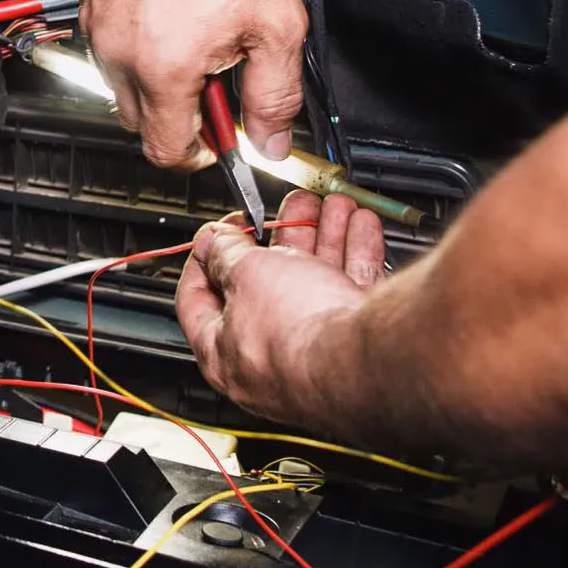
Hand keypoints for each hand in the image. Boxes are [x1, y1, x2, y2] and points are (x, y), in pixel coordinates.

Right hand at [79, 0, 305, 166]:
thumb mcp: (277, 28)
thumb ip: (275, 96)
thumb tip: (272, 141)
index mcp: (163, 69)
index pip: (165, 149)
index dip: (198, 150)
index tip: (216, 137)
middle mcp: (119, 53)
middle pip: (139, 121)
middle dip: (176, 112)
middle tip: (212, 77)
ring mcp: (98, 27)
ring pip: (119, 83)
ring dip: (153, 77)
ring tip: (191, 35)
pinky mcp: (89, 3)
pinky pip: (107, 47)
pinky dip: (134, 44)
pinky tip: (167, 12)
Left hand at [175, 190, 384, 423]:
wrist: (369, 360)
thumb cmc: (297, 332)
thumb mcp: (246, 273)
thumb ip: (225, 253)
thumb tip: (212, 242)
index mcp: (223, 354)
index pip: (198, 301)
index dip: (205, 258)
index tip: (217, 234)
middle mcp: (268, 361)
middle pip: (266, 286)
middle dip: (283, 238)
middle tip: (289, 210)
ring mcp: (315, 356)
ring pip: (313, 283)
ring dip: (324, 237)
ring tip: (332, 207)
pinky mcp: (355, 347)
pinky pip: (348, 292)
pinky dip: (355, 255)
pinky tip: (360, 226)